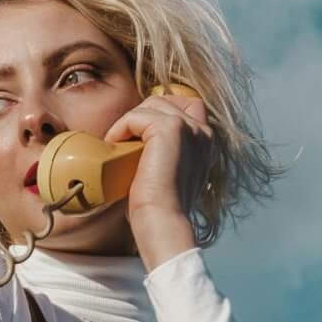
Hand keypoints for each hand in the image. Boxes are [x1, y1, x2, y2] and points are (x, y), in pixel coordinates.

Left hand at [107, 88, 211, 269]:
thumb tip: (137, 142)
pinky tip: (115, 148)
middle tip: (123, 142)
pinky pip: (135, 116)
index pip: (187, 105)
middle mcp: (203, 132)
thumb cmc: (159, 206)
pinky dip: (120, 129)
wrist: (162, 220)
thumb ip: (164, 151)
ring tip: (117, 147)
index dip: (160, 113)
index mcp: (206, 143)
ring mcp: (189, 128)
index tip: (139, 137)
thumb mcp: (167, 172)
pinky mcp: (171, 128)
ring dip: (128, 123)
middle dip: (140, 116)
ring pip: (150, 105)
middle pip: (164, 101)